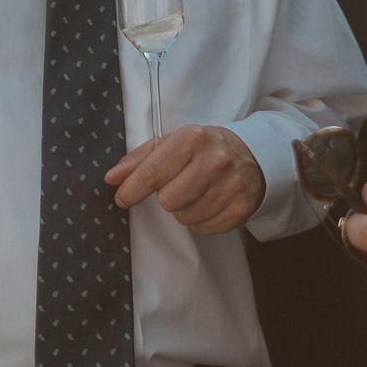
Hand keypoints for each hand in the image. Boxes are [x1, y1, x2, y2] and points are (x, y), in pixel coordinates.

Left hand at [106, 125, 263, 233]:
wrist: (254, 154)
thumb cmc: (204, 148)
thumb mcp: (173, 143)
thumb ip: (139, 160)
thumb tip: (112, 178)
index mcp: (193, 138)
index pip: (152, 174)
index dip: (131, 191)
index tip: (122, 198)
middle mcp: (215, 161)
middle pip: (167, 201)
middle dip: (167, 196)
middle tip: (179, 184)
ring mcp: (231, 186)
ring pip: (184, 218)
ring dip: (184, 209)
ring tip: (198, 192)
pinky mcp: (241, 209)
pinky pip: (203, 228)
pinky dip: (201, 219)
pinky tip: (211, 201)